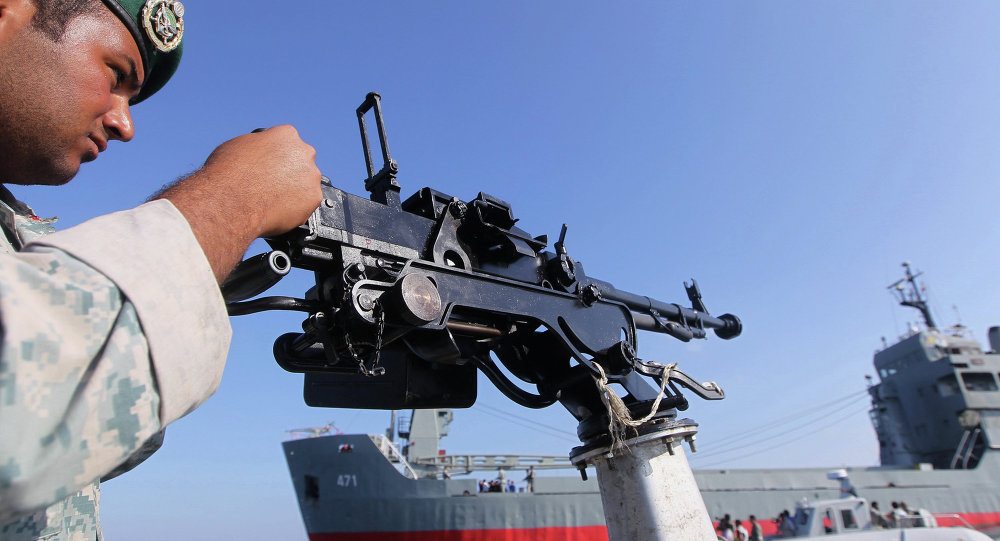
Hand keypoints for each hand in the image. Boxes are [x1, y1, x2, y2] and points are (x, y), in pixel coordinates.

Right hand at [155, 126, 321, 281]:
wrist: (230, 201)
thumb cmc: (228, 174)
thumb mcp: (238, 146)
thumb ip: (257, 147)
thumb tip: (260, 153)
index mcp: (286, 135)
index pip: (288, 143)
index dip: (277, 157)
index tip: (270, 167)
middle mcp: (304, 152)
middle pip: (301, 163)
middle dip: (289, 173)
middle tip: (271, 185)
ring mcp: (311, 175)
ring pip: (305, 184)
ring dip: (293, 191)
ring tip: (272, 200)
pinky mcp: (313, 198)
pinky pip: (306, 204)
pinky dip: (294, 209)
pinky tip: (277, 211)